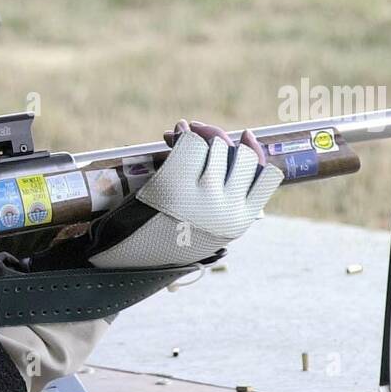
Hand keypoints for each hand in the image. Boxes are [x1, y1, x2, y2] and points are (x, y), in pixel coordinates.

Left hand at [88, 119, 282, 268]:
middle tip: (198, 129)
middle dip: (220, 137)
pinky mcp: (175, 186)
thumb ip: (218, 205)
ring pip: (216, 148)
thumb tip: (230, 157)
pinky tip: (171, 135)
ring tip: (181, 130)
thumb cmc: (160, 244)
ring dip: (198, 133)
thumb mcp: (199, 230)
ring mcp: (203, 198)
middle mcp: (226, 210)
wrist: (125, 262)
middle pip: (242, 157)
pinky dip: (181, 137)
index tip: (248, 136)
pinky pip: (189, 148)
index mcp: (236, 223)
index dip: (256, 153)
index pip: (264, 179)